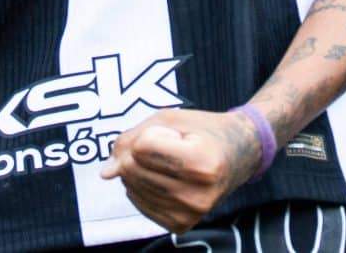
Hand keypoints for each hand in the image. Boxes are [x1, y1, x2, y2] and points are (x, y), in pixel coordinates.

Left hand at [103, 108, 262, 231]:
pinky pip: (139, 204)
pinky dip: (141, 187)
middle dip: (135, 152)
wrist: (239, 156)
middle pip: (132, 168)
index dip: (147, 133)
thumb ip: (133, 138)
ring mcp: (190, 214)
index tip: (171, 133)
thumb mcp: (171, 119)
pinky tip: (162, 178)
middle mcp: (198, 194)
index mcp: (202, 162)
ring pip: (131, 186)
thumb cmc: (204, 131)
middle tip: (164, 146)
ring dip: (136, 169)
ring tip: (166, 162)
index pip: (142, 146)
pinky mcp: (181, 225)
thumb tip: (106, 172)